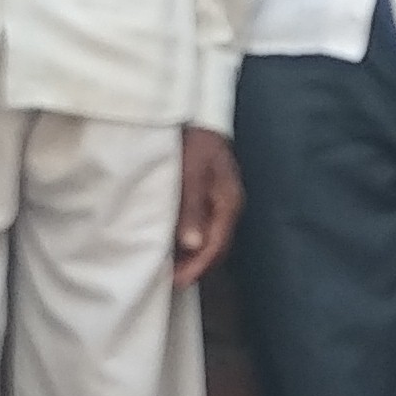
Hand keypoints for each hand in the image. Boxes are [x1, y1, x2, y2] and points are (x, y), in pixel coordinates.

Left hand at [171, 126, 242, 283]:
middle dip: (194, 266)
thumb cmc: (194, 141)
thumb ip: (192, 207)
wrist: (198, 114)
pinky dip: (189, 240)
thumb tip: (192, 244)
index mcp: (228, 202)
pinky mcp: (210, 198)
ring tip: (167, 267)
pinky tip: (172, 244)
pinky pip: (203, 227)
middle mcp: (228, 207)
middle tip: (167, 279)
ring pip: (209, 239)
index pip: (216, 245)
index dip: (196, 266)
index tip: (174, 281)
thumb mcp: (191, 172)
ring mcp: (221, 203)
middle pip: (215, 247)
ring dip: (191, 255)